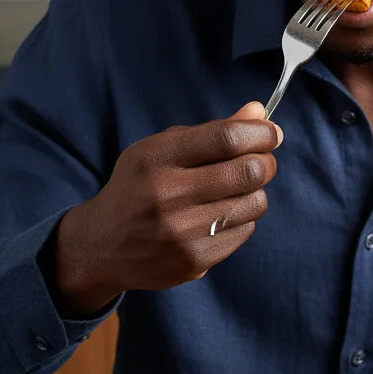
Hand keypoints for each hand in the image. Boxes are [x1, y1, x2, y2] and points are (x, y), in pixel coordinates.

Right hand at [52, 101, 281, 312]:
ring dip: (254, 193)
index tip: (271, 133)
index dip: (260, 133)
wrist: (101, 245)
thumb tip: (259, 112)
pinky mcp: (194, 260)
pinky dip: (241, 220)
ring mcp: (181, 232)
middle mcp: (167, 194)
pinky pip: (244, 232)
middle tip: (261, 162)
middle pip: (248, 171)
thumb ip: (212, 131)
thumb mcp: (161, 150)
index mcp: (156, 157)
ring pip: (254, 203)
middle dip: (265, 162)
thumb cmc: (139, 187)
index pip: (226, 138)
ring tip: (236, 191)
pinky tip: (219, 217)